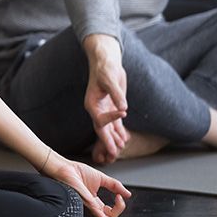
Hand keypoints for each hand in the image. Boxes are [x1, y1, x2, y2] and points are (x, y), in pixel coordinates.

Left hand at [45, 155, 140, 216]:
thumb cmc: (77, 173)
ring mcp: (90, 209)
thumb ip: (115, 186)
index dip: (120, 206)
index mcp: (96, 205)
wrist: (65, 168)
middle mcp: (93, 210)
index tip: (120, 196)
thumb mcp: (102, 179)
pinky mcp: (88, 205)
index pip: (113, 214)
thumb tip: (128, 194)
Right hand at [83, 35, 128, 162]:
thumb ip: (116, 94)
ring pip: (108, 129)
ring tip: (119, 151)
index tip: (123, 112)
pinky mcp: (113, 108)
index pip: (100, 118)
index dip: (111, 118)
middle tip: (113, 154)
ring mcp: (104, 109)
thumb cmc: (105, 68)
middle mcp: (96, 109)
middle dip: (107, 142)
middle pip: (101, 129)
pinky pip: (115, 124)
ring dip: (113, 139)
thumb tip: (123, 108)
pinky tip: (124, 140)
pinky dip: (119, 132)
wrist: (106, 61)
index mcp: (91, 103)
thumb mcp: (110, 78)